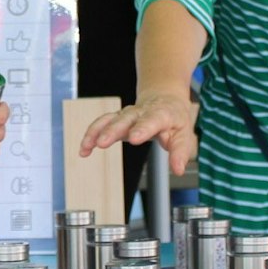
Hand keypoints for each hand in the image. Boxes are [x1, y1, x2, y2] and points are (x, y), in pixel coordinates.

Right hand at [80, 92, 197, 175]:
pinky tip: (84, 149)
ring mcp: (126, 114)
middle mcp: (140, 112)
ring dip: (97, 131)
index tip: (133, 138)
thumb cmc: (174, 119)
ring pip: (110, 119)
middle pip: (125, 119)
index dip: (142, 129)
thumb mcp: (183, 134)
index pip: (151, 120)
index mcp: (160, 114)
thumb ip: (180, 152)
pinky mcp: (117, 118)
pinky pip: (101, 124)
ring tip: (87, 146)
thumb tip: (178, 170)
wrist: (164, 99)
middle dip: (113, 130)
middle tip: (103, 142)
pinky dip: (91, 134)